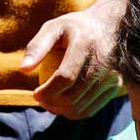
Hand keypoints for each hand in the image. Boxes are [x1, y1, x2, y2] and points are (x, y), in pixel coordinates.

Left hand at [20, 3, 123, 119]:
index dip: (47, 91)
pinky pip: (91, 110)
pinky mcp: (116, 87)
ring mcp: (112, 76)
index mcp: (86, 43)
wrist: (109, 26)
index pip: (65, 77)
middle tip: (41, 99)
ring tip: (49, 102)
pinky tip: (63, 106)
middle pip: (73, 96)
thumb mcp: (53, 28)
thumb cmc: (74, 27)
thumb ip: (37, 47)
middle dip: (51, 104)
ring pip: (81, 107)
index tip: (35, 93)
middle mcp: (103, 61)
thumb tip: (23, 69)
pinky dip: (73, 113)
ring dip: (60, 111)